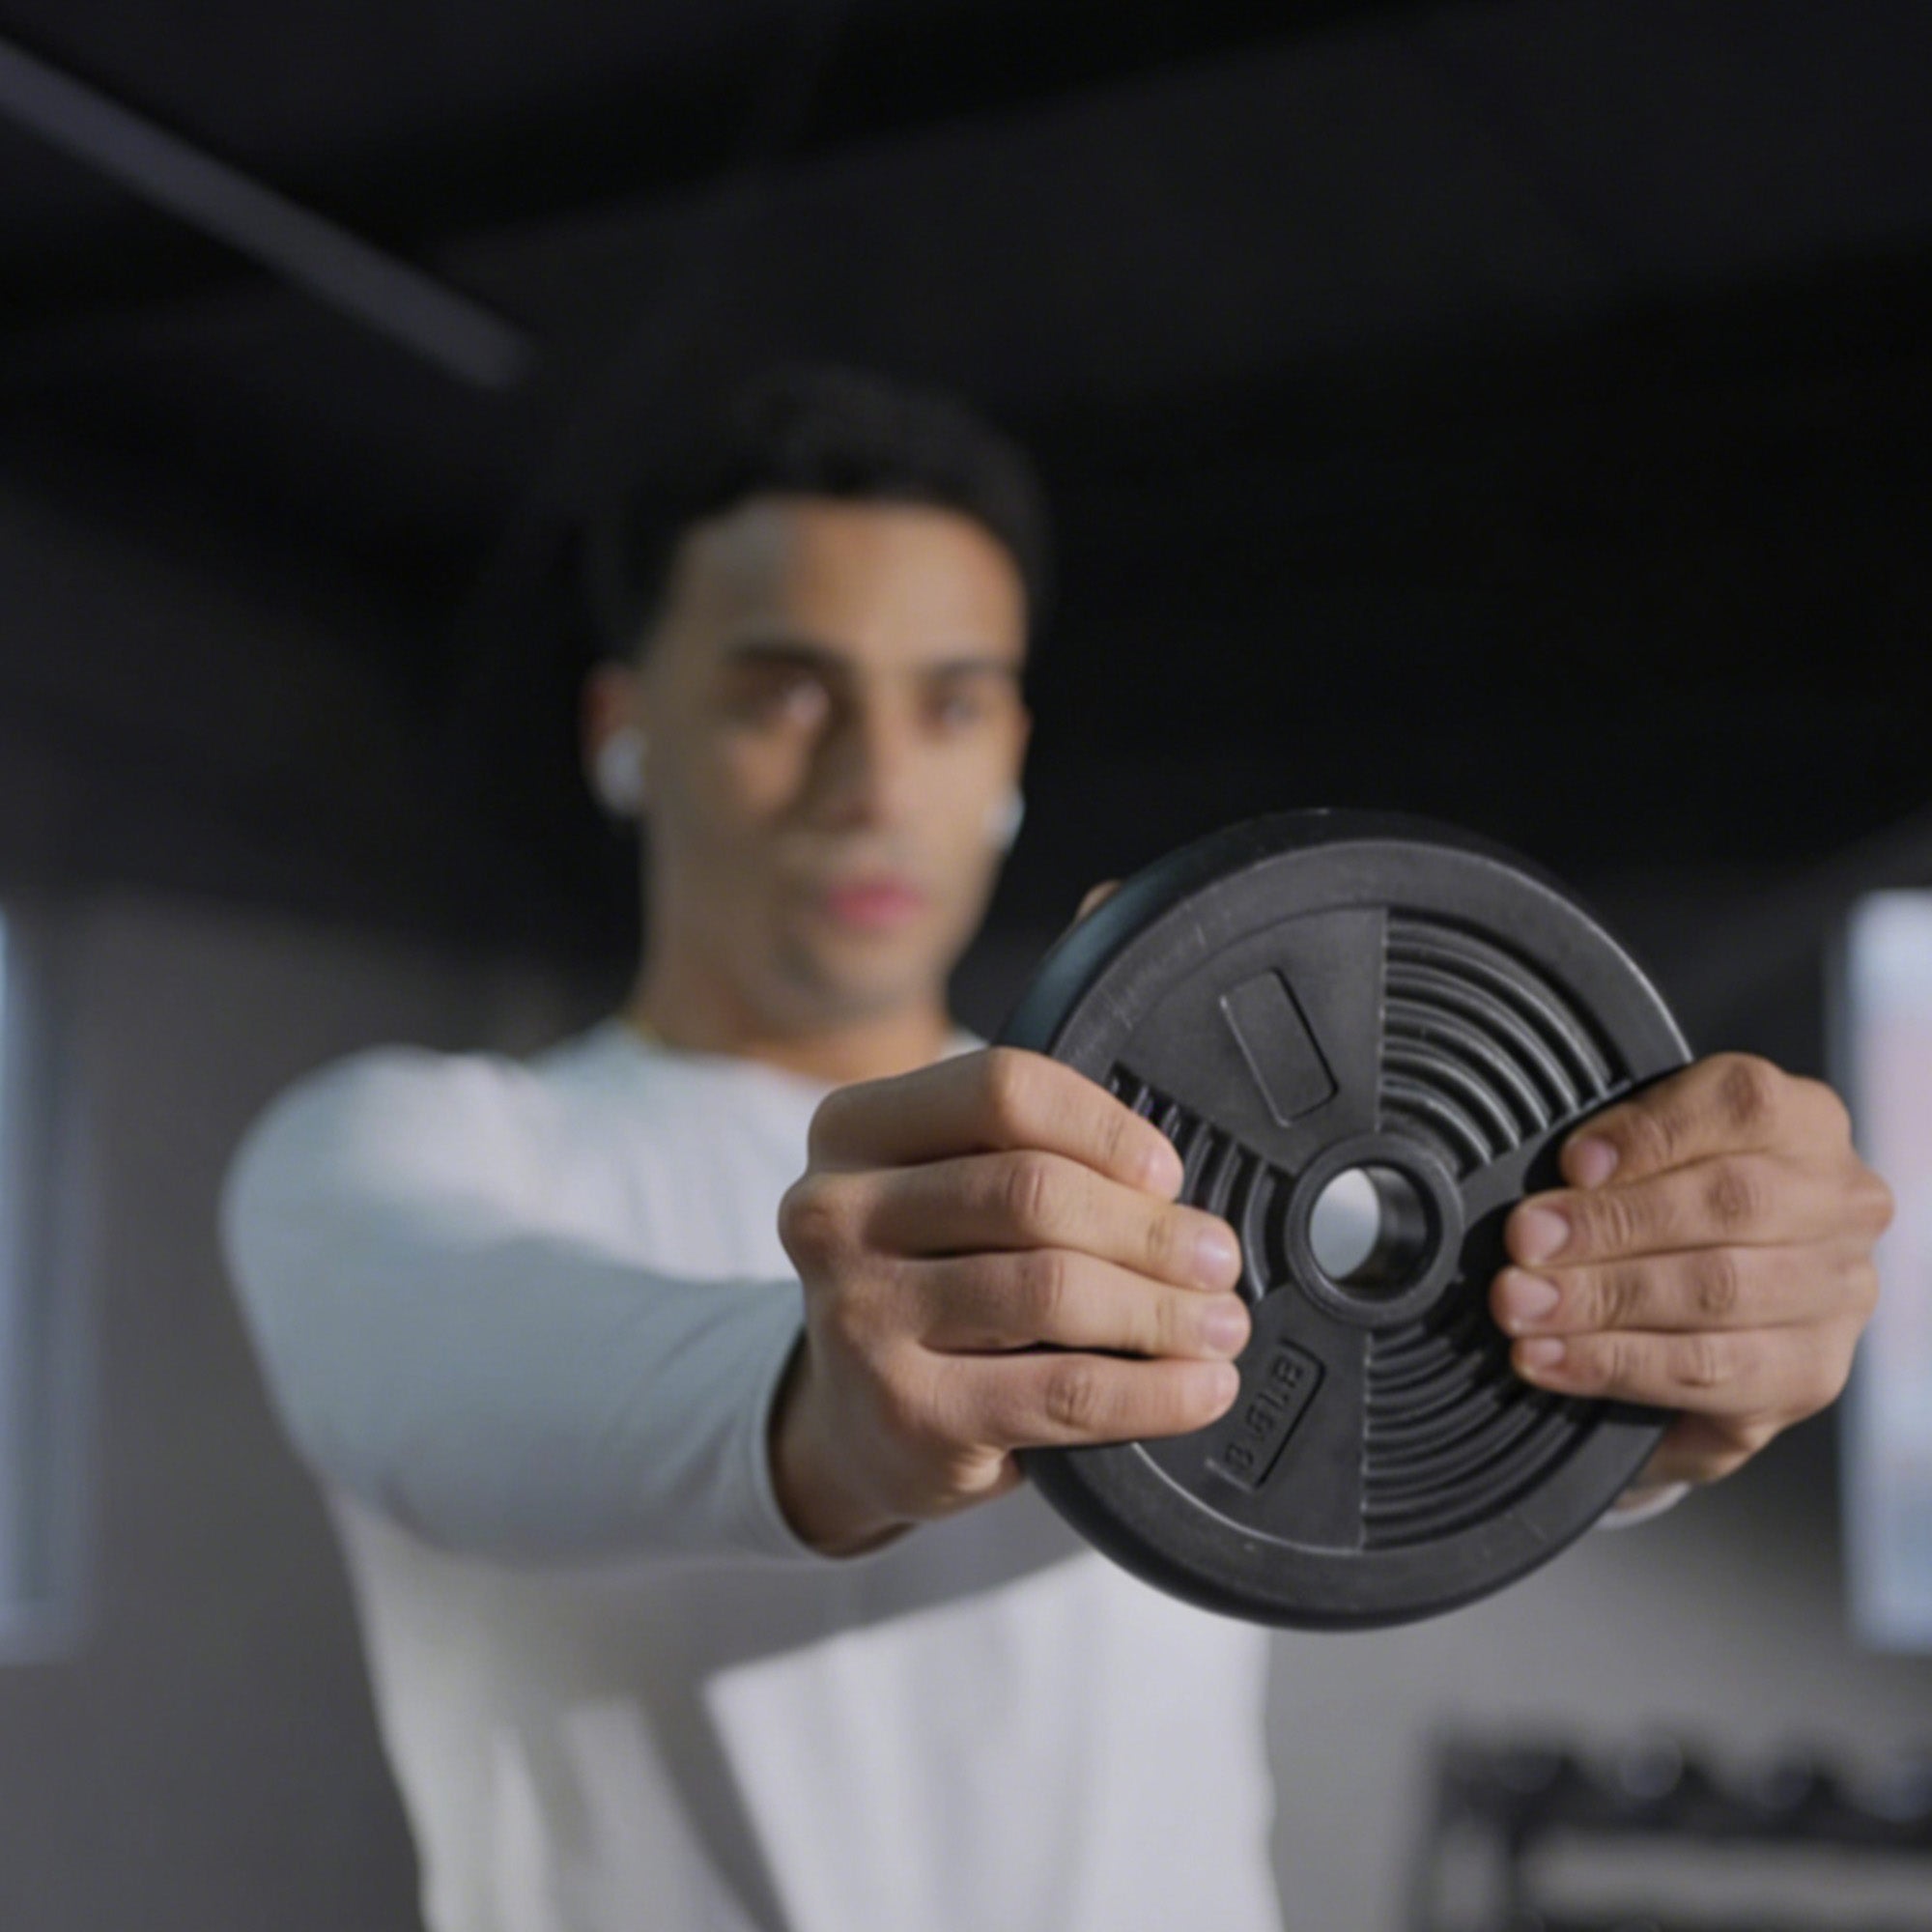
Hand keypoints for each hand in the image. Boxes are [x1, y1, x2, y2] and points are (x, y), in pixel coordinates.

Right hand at [772, 1048, 1247, 1553]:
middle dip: (1150, 1228)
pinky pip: (1065, 1391)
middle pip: (1034, 1191)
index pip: (999, 1090)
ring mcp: (861, 1316)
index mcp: (852, 1131)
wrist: (851, 1429)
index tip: (1167, 1172)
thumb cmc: (922, 1289)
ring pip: (1054, 1288)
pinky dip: (1154, 1391)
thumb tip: (1173, 1193)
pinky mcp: (907, 1413)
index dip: (1103, 1125)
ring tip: (1220, 1324)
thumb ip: (1019, 1162)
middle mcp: (834, 1214)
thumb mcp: (937, 1199)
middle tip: (1216, 1258)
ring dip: (1164, 1309)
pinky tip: (1199, 1387)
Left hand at [1490, 1053, 1891, 1492]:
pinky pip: (1712, 1374)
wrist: (1701, 1311)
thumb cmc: (1656, 1204)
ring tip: (1522, 1307)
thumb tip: (1572, 1175)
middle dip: (1609, 1225)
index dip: (1651, 1135)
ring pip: (1720, 1293)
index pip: (1741, 1106)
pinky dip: (1617, 1366)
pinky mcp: (1811, 1375)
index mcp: (1801, 1121)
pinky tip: (1551, 1361)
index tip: (1571, 1164)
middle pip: (1729, 1204)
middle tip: (1524, 1245)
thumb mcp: (1640, 1154)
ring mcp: (1837, 1293)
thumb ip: (1616, 1154)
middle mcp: (1839, 1202)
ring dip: (1603, 1301)